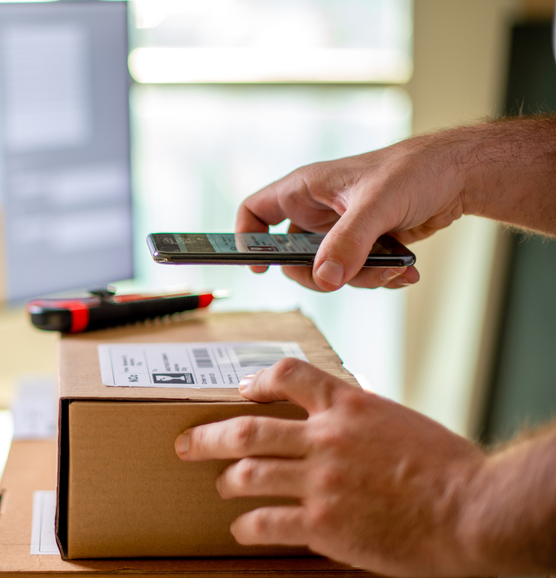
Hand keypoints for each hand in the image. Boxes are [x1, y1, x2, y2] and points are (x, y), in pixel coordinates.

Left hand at [174, 358, 487, 577]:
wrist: (473, 509)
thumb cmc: (448, 469)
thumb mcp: (400, 422)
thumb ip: (359, 420)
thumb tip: (334, 424)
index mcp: (349, 405)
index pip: (288, 375)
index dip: (256, 381)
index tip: (242, 391)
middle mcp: (326, 438)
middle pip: (246, 429)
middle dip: (207, 436)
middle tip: (186, 442)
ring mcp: (319, 481)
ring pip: (247, 473)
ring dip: (227, 480)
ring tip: (221, 485)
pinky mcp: (321, 524)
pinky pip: (265, 522)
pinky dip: (246, 526)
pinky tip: (242, 529)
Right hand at [235, 134, 469, 291]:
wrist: (459, 176)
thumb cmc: (416, 169)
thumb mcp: (376, 205)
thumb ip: (347, 243)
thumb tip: (326, 278)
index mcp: (306, 189)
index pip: (255, 211)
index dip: (247, 239)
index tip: (259, 267)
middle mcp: (317, 210)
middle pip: (292, 257)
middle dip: (321, 274)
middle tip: (341, 278)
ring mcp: (340, 229)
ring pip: (329, 270)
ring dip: (360, 278)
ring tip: (393, 270)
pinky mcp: (364, 244)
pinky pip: (357, 272)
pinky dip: (379, 277)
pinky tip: (403, 271)